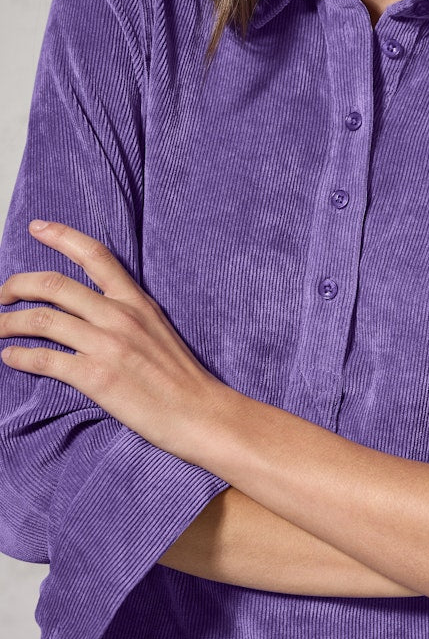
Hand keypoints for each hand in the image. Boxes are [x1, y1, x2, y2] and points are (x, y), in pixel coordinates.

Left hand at [0, 220, 226, 463]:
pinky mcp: (96, 377)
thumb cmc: (180, 375)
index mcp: (136, 300)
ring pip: (43, 319)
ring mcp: (106, 345)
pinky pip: (45, 359)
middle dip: (17, 284)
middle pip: (54, 284)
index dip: (61, 236)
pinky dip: (20, 355)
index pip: (95, 254)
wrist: (198, 411)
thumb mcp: (158, 327)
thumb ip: (127, 311)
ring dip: (9, 322)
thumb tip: (93, 306)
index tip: (37, 227)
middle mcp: (118, 316)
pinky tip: (10, 356)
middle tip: (2, 293)